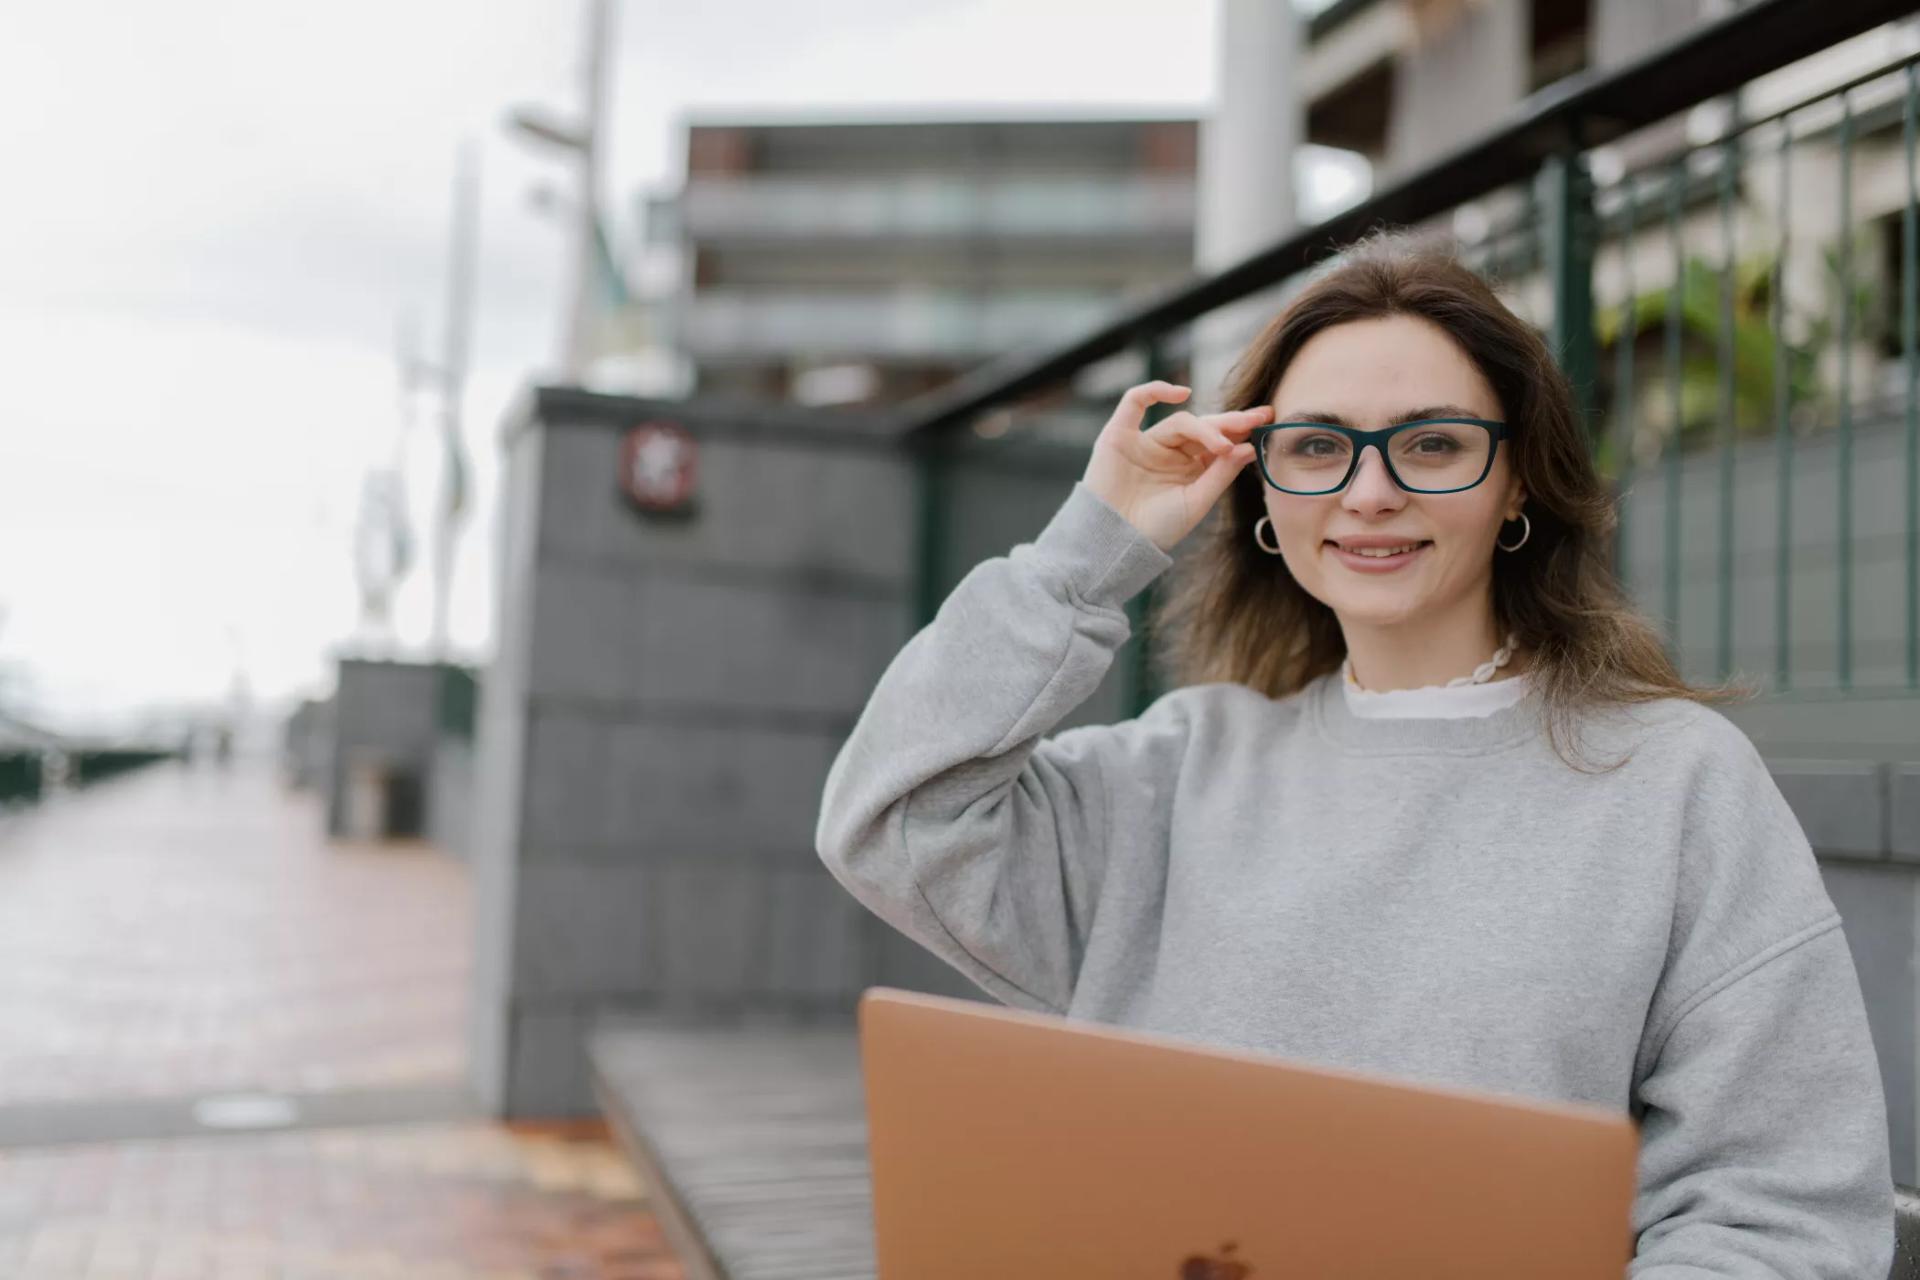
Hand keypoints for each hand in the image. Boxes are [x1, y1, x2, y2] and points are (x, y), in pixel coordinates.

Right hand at [1080, 382, 1273, 552]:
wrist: (1116, 541)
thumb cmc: (1156, 529)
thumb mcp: (1197, 502)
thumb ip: (1221, 474)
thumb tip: (1248, 447)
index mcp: (1190, 469)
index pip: (1218, 441)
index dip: (1240, 431)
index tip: (1266, 420)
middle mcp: (1170, 452)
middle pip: (1204, 427)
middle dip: (1230, 422)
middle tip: (1257, 418)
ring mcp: (1145, 441)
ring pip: (1180, 422)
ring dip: (1204, 428)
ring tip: (1223, 444)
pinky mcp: (1120, 434)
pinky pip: (1135, 401)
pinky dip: (1155, 390)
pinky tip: (1181, 393)